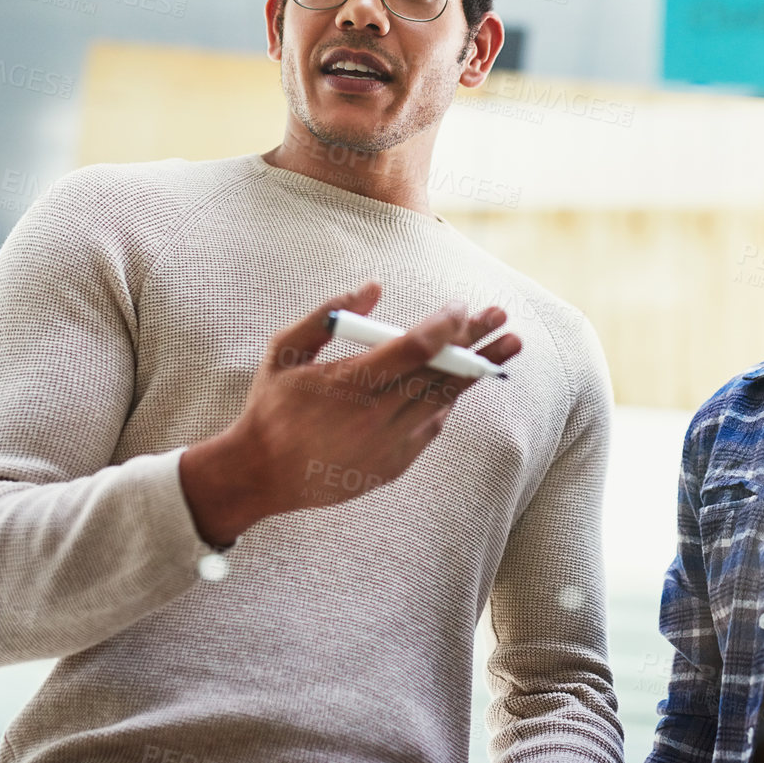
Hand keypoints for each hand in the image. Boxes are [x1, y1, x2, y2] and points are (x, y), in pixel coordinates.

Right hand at [179, 283, 521, 546]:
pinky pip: (430, 428)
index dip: (445, 326)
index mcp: (348, 383)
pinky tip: (457, 383)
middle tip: (503, 319)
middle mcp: (374, 417)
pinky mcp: (392, 465)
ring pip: (441, 402)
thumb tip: (373, 287)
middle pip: (440, 374)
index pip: (414, 349)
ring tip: (503, 348)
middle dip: (475, 343)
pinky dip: (444, 402)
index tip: (461, 307)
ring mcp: (387, 445)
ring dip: (473, 374)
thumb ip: (328, 313)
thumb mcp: (285, 350)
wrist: (260, 475)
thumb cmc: (271, 405)